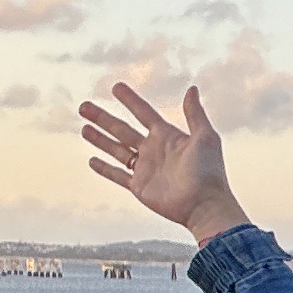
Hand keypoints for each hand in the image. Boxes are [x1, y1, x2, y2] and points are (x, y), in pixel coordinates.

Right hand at [80, 83, 249, 244]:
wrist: (204, 205)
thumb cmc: (209, 172)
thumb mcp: (205, 137)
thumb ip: (195, 113)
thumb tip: (191, 88)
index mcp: (167, 136)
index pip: (144, 113)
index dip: (130, 100)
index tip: (116, 87)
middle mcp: (154, 150)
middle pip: (122, 130)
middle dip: (103, 118)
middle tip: (84, 106)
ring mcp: (145, 169)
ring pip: (116, 150)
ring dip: (100, 139)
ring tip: (83, 127)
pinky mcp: (139, 187)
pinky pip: (118, 175)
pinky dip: (105, 168)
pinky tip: (91, 160)